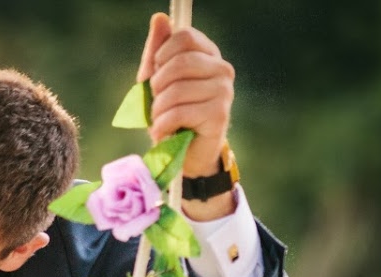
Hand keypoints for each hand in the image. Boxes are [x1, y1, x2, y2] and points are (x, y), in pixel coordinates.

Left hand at [137, 12, 236, 220]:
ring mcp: (224, 91)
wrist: (184, 153)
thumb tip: (160, 18)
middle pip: (178, 62)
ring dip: (158, 111)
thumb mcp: (157, 81)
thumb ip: (157, 51)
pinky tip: (167, 133)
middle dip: (156, 86)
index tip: (156, 75)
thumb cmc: (171, 114)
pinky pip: (178, 113)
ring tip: (161, 120)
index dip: (161, 56)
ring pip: (175, 91)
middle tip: (157, 103)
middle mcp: (221, 69)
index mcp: (208, 55)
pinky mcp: (219, 114)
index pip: (184, 37)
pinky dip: (163, 126)